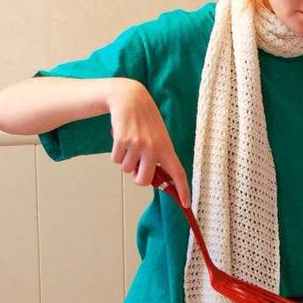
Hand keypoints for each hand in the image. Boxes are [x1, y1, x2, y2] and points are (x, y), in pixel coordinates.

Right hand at [107, 78, 190, 206]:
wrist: (130, 98)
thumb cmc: (146, 120)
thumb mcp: (158, 136)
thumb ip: (158, 156)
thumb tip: (153, 179)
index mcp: (166, 148)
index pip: (178, 173)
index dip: (183, 190)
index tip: (186, 204)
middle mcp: (153, 148)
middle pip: (143, 180)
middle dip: (138, 178)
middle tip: (137, 166)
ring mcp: (137, 144)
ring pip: (127, 170)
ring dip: (126, 161)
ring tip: (129, 144)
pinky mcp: (122, 140)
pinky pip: (116, 160)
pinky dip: (116, 154)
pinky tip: (121, 140)